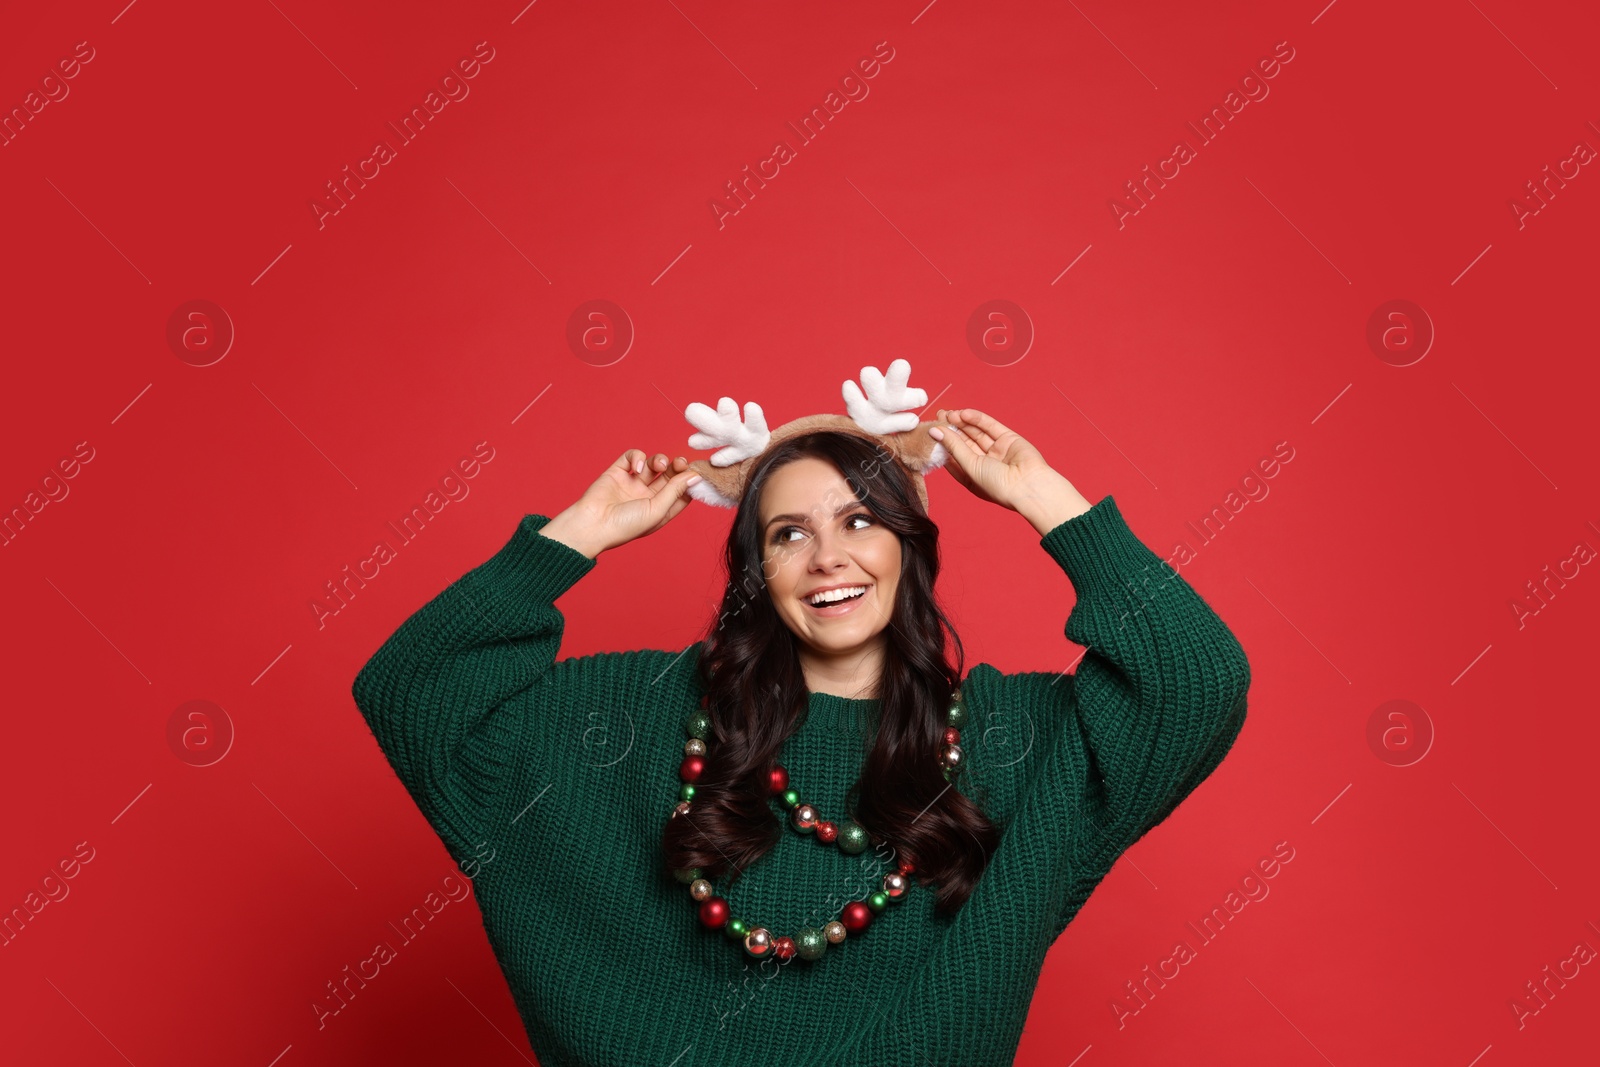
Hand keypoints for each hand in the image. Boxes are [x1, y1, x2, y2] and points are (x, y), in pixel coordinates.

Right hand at [542, 450, 700, 557]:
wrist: (592, 524)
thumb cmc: (625, 525)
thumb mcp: (657, 510)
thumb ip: (676, 490)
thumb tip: (695, 475)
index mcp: (660, 510)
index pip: (682, 492)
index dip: (690, 481)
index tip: (697, 472)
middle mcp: (648, 496)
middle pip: (670, 475)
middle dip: (678, 466)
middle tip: (681, 462)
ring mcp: (633, 483)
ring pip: (653, 464)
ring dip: (660, 460)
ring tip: (659, 465)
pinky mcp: (618, 471)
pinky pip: (633, 457)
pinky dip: (637, 458)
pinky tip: (636, 468)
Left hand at [930, 409, 1056, 511]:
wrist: (1028, 485)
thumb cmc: (998, 485)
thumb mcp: (969, 466)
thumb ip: (953, 446)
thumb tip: (935, 431)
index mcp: (973, 477)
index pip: (953, 458)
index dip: (943, 444)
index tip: (932, 431)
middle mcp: (985, 464)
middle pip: (964, 443)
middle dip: (952, 429)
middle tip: (939, 416)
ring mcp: (997, 451)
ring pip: (976, 433)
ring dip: (962, 422)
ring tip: (949, 413)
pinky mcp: (1008, 439)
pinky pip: (990, 426)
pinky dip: (977, 419)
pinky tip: (964, 413)